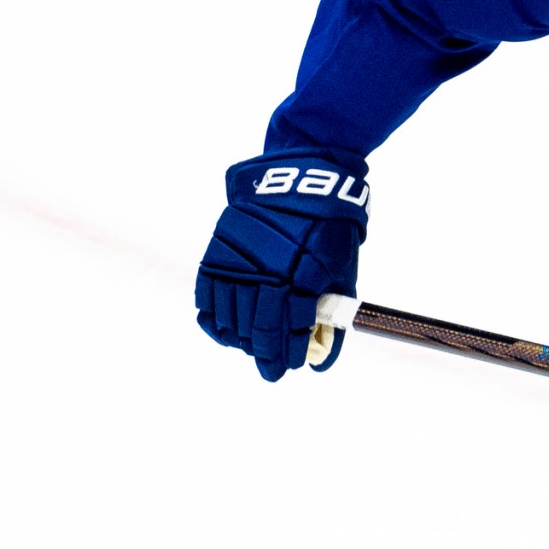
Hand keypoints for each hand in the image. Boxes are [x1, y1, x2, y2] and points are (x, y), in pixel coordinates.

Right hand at [194, 149, 369, 380]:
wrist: (300, 179)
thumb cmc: (330, 229)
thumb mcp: (342, 272)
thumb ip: (331, 315)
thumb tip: (322, 360)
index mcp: (303, 278)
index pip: (288, 332)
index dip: (288, 356)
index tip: (289, 368)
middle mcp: (268, 272)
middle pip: (257, 330)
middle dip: (265, 355)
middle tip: (269, 369)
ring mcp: (239, 261)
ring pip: (230, 317)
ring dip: (240, 340)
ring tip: (250, 348)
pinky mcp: (218, 252)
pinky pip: (206, 295)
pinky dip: (213, 318)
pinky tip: (223, 331)